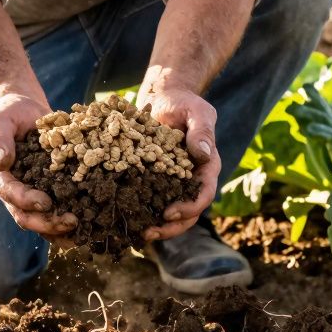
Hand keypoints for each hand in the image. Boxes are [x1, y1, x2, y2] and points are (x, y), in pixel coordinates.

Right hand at [0, 93, 78, 239]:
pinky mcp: (47, 191)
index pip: (9, 193)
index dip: (26, 200)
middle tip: (71, 221)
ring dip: (60, 229)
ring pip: (41, 221)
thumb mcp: (1, 121)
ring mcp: (30, 194)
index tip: (46, 202)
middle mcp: (12, 191)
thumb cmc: (11, 114)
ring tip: (82, 230)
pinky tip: (88, 225)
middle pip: (25, 216)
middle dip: (47, 222)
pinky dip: (69, 221)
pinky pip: (56, 211)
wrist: (26, 111)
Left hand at [137, 88, 219, 241]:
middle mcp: (192, 179)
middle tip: (149, 233)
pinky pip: (151, 200)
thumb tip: (203, 155)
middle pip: (188, 213)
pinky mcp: (154, 180)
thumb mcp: (196, 111)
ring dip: (156, 226)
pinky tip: (124, 218)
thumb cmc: (184, 103)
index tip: (169, 212)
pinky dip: (141, 212)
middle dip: (171, 227)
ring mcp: (173, 182)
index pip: (203, 194)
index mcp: (207, 166)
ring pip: (170, 213)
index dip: (188, 207)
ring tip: (137, 233)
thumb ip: (202, 131)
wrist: (164, 97)